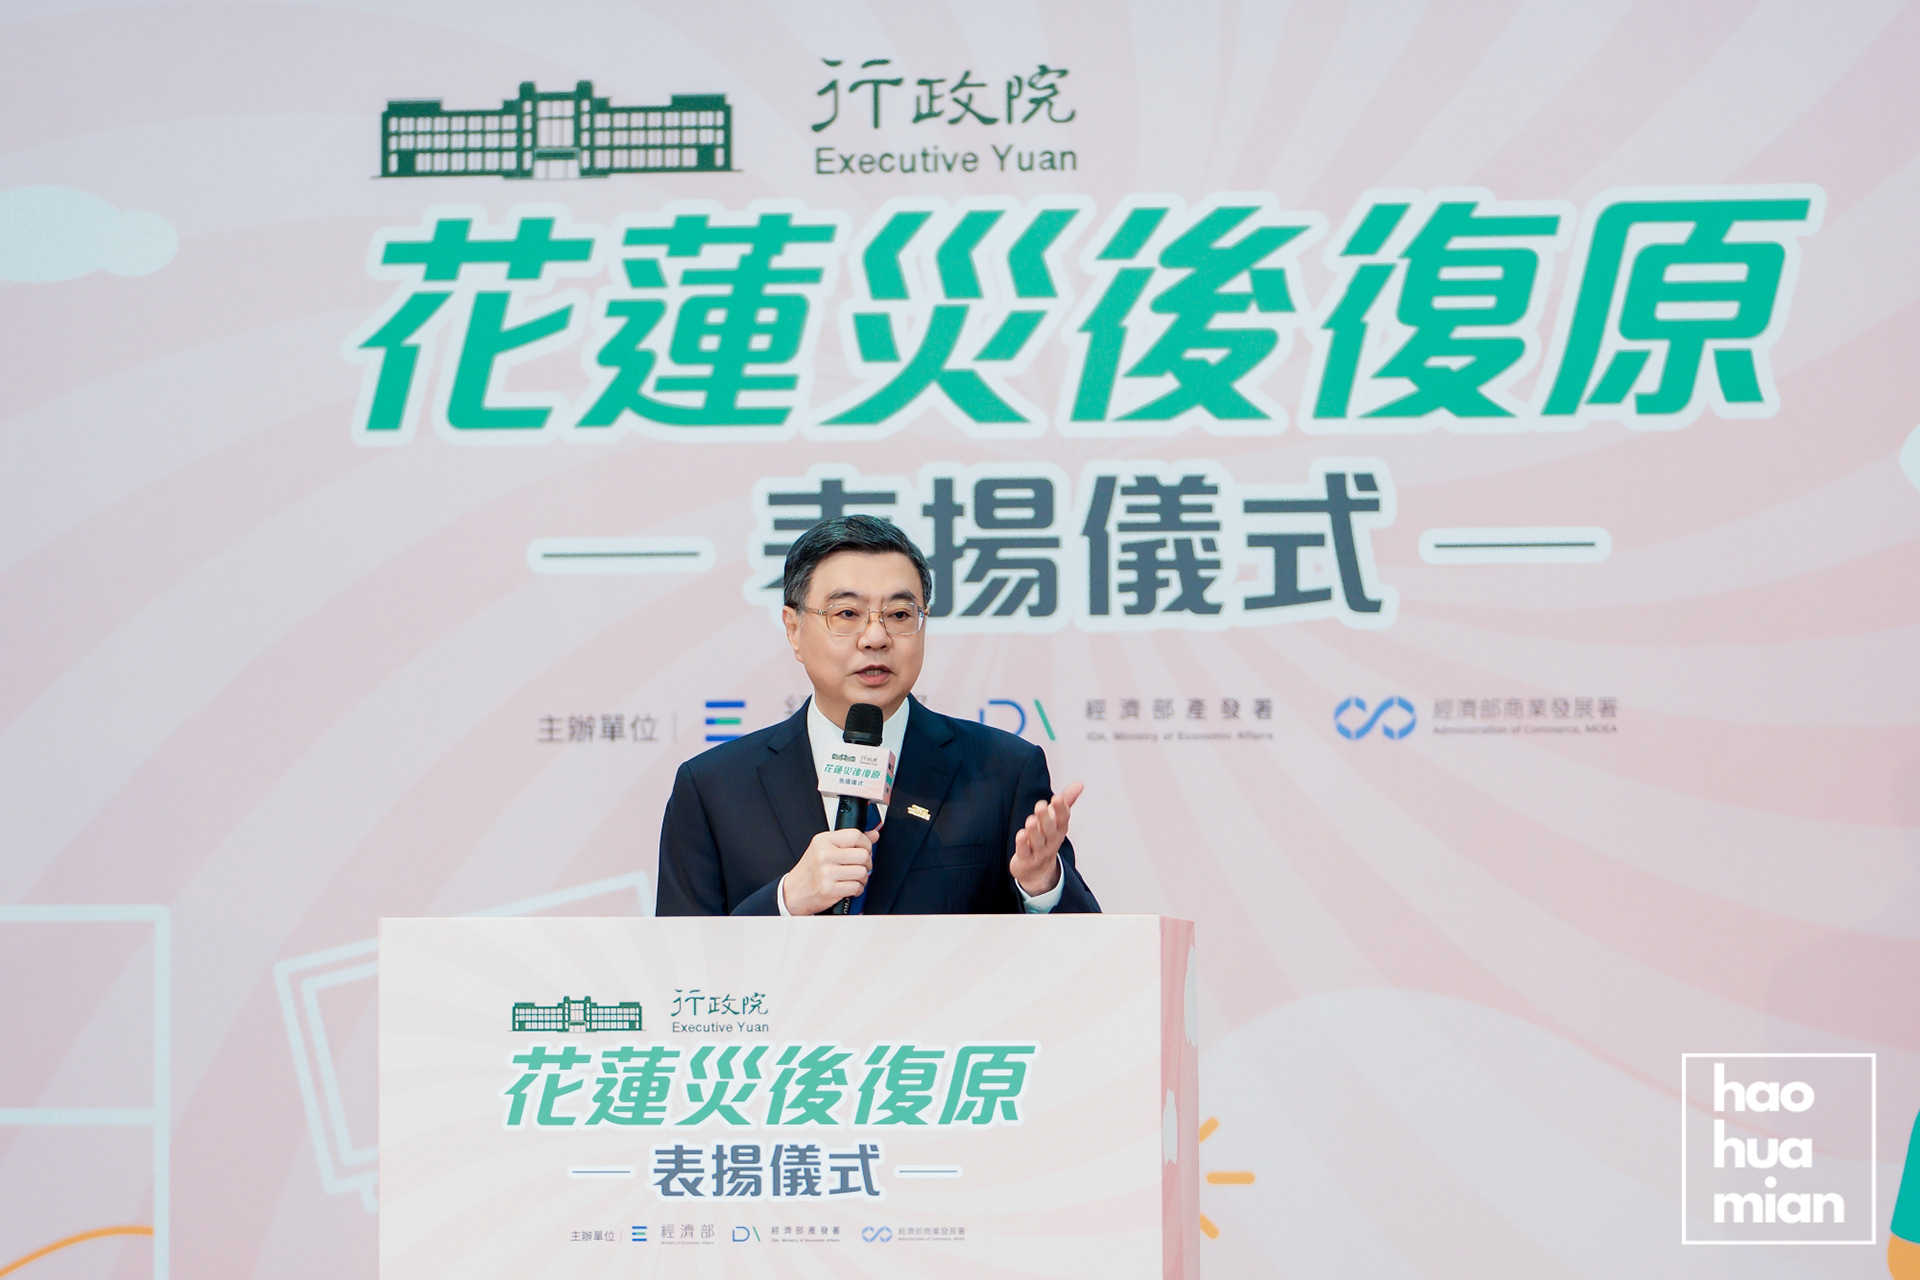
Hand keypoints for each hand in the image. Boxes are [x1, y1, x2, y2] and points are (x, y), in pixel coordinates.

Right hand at [782, 827, 874, 914]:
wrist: (793, 892)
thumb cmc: (810, 871)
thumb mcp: (825, 849)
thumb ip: (850, 840)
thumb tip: (874, 834)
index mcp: (823, 841)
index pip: (856, 835)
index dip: (866, 844)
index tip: (865, 850)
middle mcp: (824, 854)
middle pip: (863, 854)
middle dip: (867, 863)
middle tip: (860, 867)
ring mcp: (826, 872)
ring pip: (862, 872)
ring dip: (862, 878)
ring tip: (853, 878)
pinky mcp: (829, 889)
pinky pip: (856, 887)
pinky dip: (857, 890)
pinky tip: (849, 888)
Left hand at [1011, 780, 1082, 896]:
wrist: (1038, 871)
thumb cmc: (1047, 838)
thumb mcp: (1057, 820)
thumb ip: (1066, 801)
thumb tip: (1079, 783)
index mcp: (1059, 830)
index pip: (1063, 819)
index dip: (1061, 809)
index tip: (1057, 797)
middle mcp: (1051, 841)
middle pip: (1050, 831)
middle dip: (1046, 818)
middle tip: (1040, 806)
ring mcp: (1039, 852)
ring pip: (1038, 842)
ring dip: (1034, 831)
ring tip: (1031, 820)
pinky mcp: (1026, 860)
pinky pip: (1025, 853)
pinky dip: (1023, 844)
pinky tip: (1021, 834)